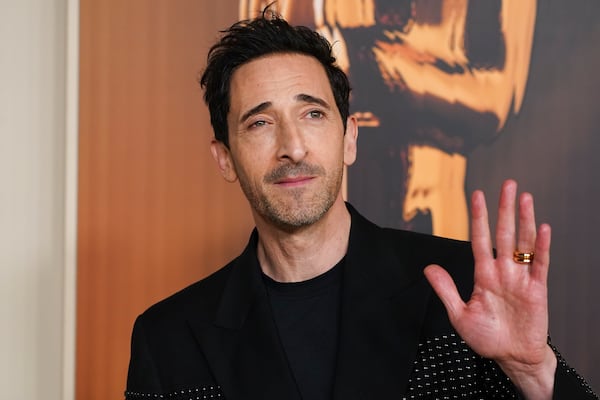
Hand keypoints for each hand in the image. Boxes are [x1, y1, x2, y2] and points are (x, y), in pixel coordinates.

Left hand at [424, 179, 556, 398]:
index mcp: (483, 275)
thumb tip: (428, 267)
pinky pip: (540, 265)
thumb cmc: (487, 338)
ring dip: (524, 220)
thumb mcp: (459, 315)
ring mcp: (521, 279)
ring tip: (524, 197)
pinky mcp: (537, 291)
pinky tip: (543, 228)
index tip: (477, 195)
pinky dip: (541, 247)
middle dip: (504, 209)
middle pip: (504, 234)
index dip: (479, 218)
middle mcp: (503, 272)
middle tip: (507, 184)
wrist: (511, 358)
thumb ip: (446, 290)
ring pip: (523, 243)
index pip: (479, 240)